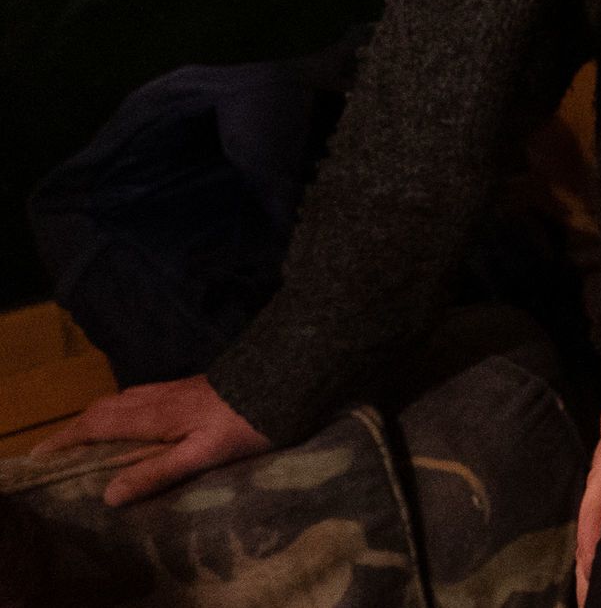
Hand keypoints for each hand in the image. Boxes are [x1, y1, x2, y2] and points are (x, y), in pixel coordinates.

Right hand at [55, 375, 272, 506]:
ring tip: (87, 439)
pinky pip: (142, 395)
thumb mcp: (204, 454)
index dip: (65, 439)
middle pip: (103, 408)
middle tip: (56, 451)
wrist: (288, 378)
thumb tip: (108, 494)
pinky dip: (122, 408)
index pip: (96, 424)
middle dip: (75, 428)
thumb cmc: (247, 423)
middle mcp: (157, 397)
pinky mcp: (191, 386)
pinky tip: (134, 419)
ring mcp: (174, 388)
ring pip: (122, 398)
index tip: (40, 456)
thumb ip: (157, 472)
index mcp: (154, 415)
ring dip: (98, 416)